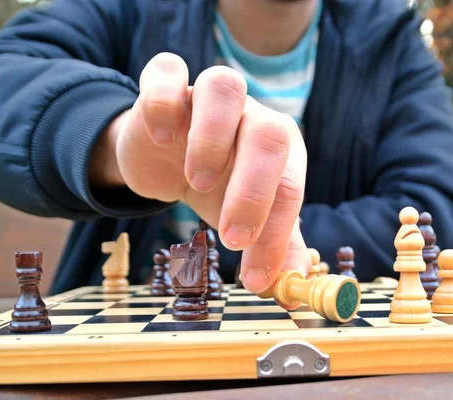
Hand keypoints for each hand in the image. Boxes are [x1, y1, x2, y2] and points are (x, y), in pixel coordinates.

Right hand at [93, 52, 310, 293]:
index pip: (290, 187)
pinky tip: (160, 136)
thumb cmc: (214, 187)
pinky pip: (166, 71)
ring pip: (224, 88)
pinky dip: (162, 100)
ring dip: (212, 139)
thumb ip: (273, 245)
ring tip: (196, 182)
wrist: (163, 156)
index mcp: (279, 150)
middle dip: (253, 191)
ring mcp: (206, 96)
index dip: (276, 235)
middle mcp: (249, 116)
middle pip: (268, 133)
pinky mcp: (164, 85)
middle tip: (232, 237)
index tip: (253, 279)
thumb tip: (293, 288)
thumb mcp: (246, 218)